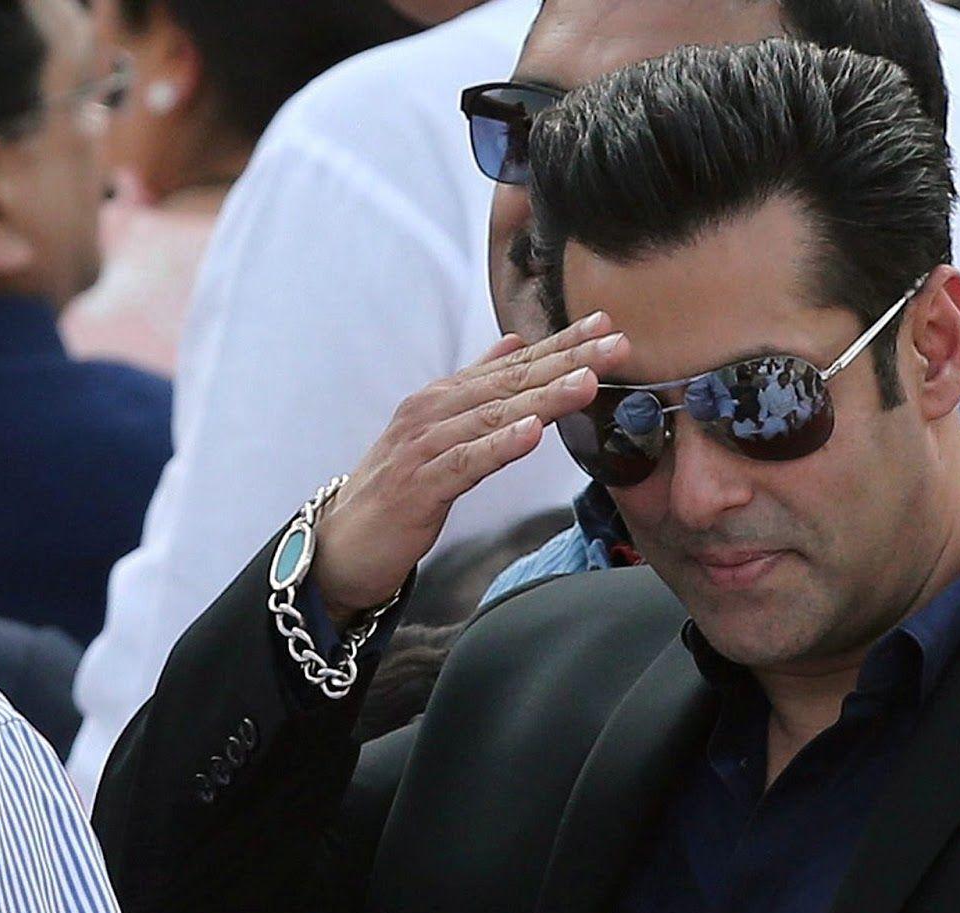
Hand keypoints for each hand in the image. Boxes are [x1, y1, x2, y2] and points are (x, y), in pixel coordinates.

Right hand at [313, 315, 630, 623]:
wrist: (343, 542)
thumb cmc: (401, 484)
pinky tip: (531, 434)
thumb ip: (476, 386)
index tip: (604, 324)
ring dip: (543, 397)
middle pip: (511, 382)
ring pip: (494, 416)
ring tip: (587, 381)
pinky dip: (499, 445)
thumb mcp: (441, 428)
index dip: (560, 344)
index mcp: (445, 396)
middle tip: (615, 343)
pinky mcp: (420, 486)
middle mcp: (434, 411)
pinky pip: (467, 463)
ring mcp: (425, 446)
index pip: (513, 364)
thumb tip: (513, 344)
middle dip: (567, 360)